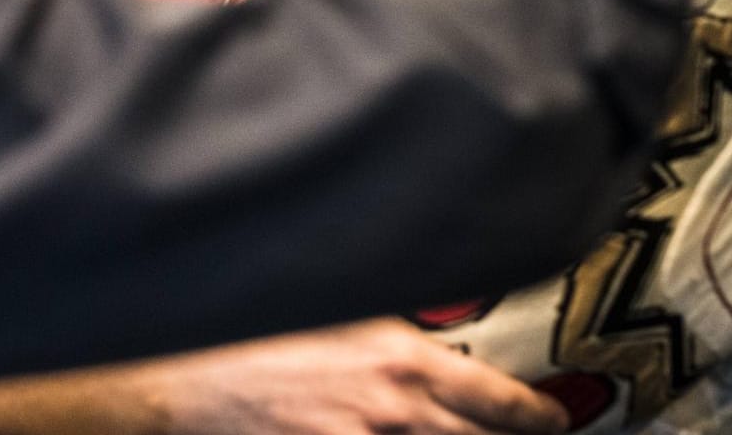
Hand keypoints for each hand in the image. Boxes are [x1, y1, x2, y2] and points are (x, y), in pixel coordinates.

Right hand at [0, 320, 567, 434]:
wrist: (175, 373)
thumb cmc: (246, 332)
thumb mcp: (332, 310)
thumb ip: (395, 335)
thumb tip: (439, 352)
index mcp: (403, 358)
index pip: (502, 401)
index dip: (539, 417)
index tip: (555, 420)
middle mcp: (394, 411)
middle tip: (524, 434)